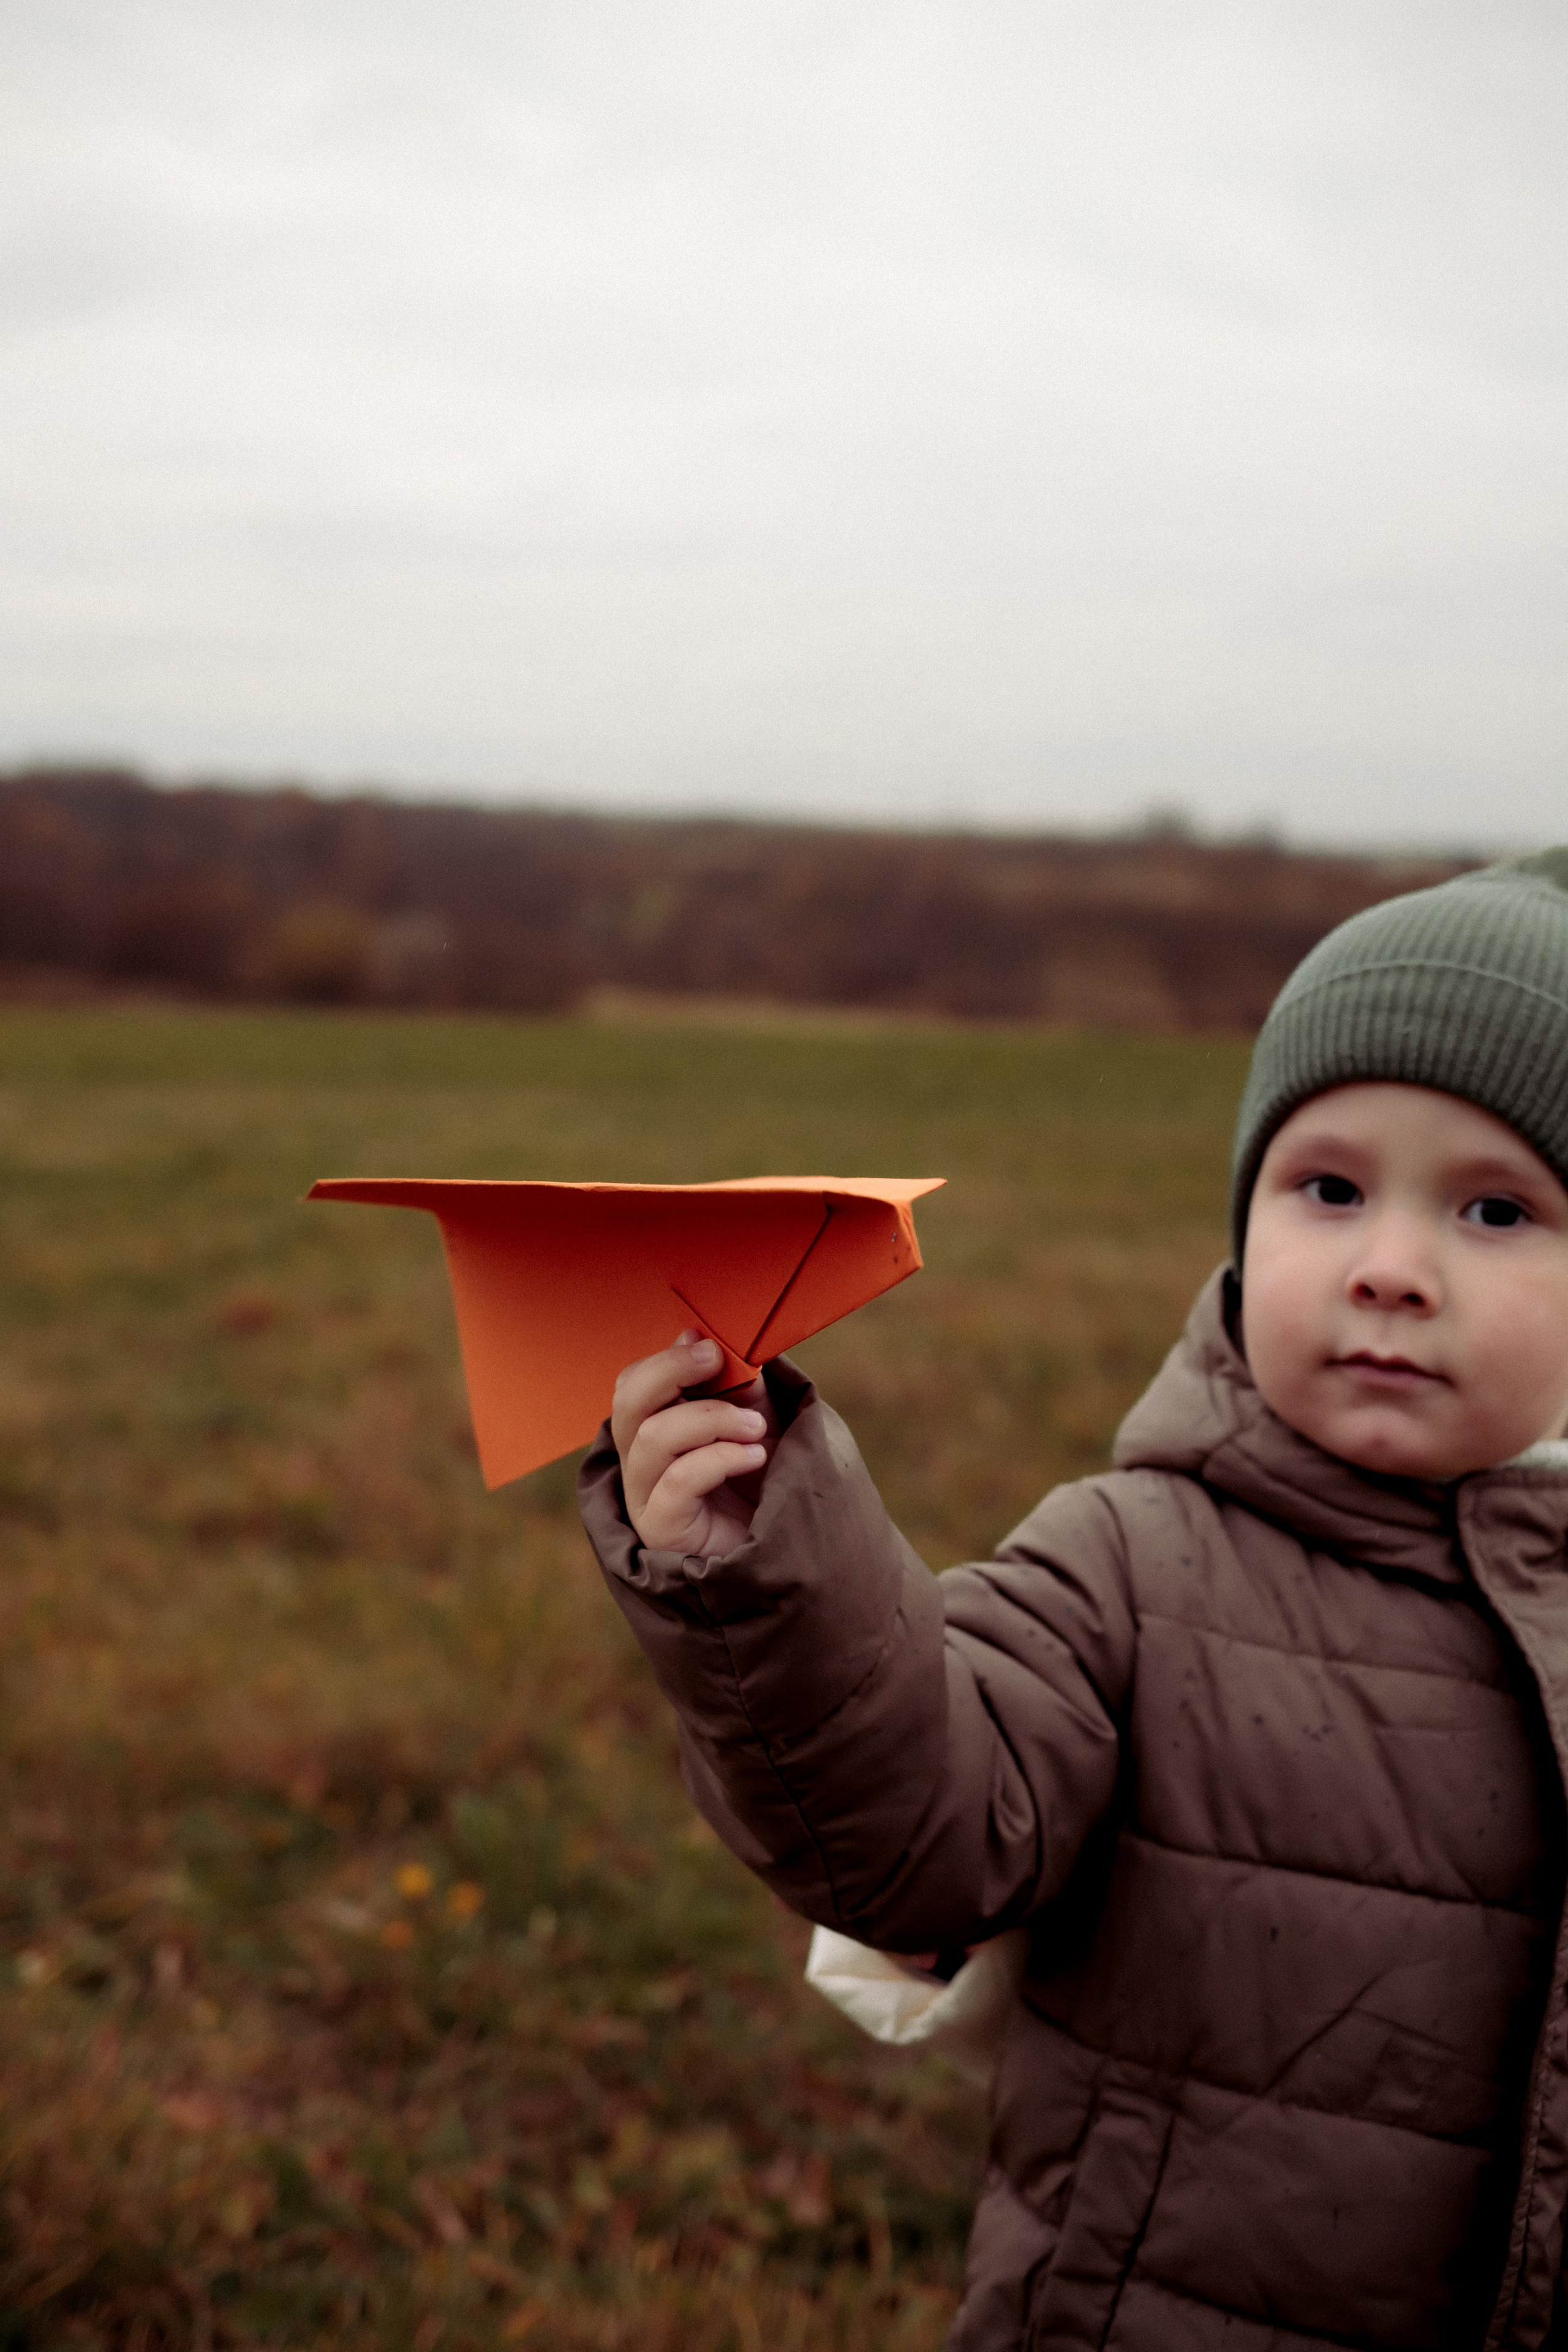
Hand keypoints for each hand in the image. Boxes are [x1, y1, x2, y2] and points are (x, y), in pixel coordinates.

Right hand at [611, 1329, 778, 1555]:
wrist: (782, 1550)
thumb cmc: (763, 1484)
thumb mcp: (753, 1421)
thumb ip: (735, 1385)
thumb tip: (708, 1338)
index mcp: (654, 1428)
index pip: (634, 1384)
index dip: (667, 1358)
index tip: (710, 1345)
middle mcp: (640, 1460)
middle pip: (628, 1402)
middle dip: (671, 1371)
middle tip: (716, 1361)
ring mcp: (644, 1495)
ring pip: (652, 1437)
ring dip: (711, 1419)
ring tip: (756, 1427)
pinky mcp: (660, 1527)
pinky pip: (677, 1480)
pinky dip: (720, 1458)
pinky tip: (755, 1457)